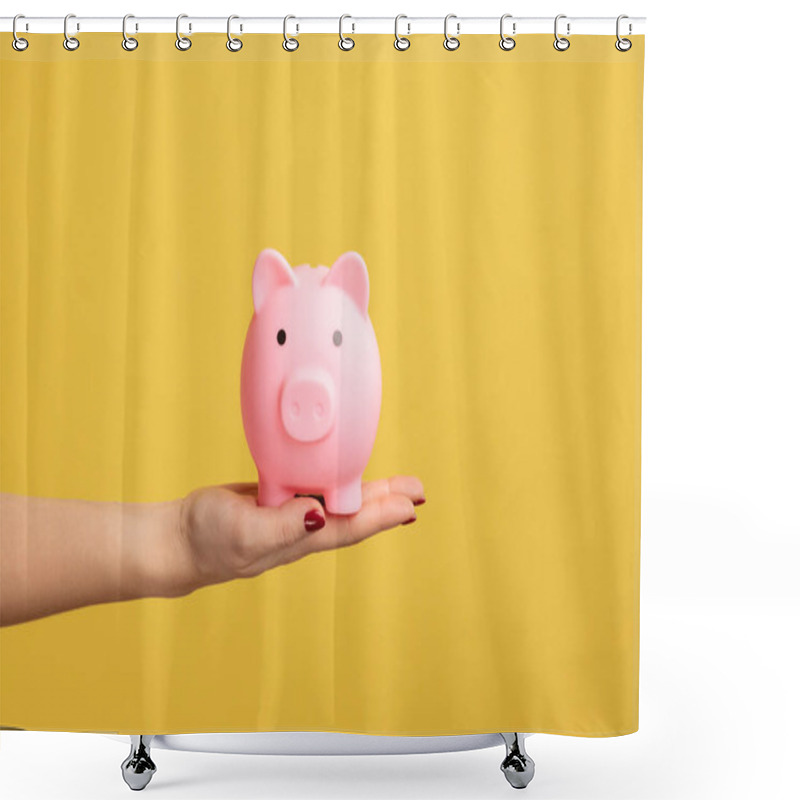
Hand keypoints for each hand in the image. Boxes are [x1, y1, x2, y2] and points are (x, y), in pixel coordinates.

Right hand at [172, 476, 424, 593]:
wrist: (178, 538)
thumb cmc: (208, 541)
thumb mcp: (246, 532)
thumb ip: (282, 526)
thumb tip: (318, 515)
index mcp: (301, 537)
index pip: (350, 526)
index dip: (382, 516)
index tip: (411, 505)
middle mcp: (303, 527)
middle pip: (354, 513)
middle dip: (387, 502)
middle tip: (418, 490)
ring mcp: (290, 513)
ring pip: (338, 500)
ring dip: (370, 491)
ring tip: (399, 484)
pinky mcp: (276, 498)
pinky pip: (315, 487)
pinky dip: (335, 480)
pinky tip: (343, 473)